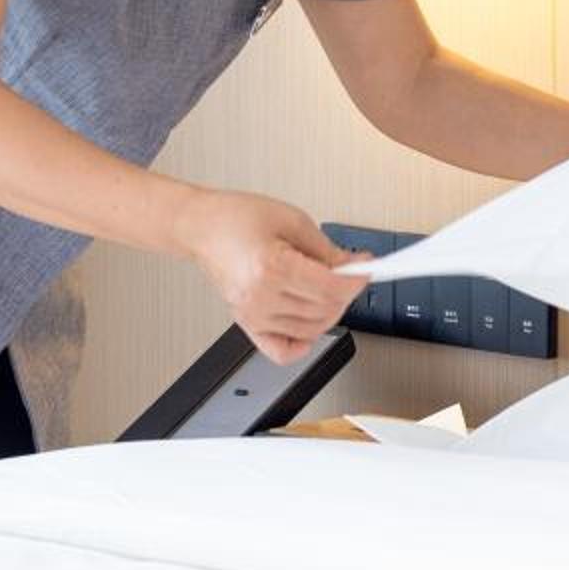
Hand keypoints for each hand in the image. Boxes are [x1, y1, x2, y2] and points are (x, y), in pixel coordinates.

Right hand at [173, 190, 371, 362]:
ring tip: (329, 290)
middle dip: (346, 293)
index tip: (366, 270)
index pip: (330, 288)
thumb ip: (326, 249)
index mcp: (271, 267)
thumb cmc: (236, 218)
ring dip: (330, 312)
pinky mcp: (247, 324)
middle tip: (348, 275)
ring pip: (311, 330)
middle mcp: (260, 297)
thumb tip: (353, 267)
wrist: (201, 227)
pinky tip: (311, 326)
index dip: (357, 280)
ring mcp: (252, 315)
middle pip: (324, 310)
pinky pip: (281, 351)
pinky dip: (302, 345)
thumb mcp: (292, 220)